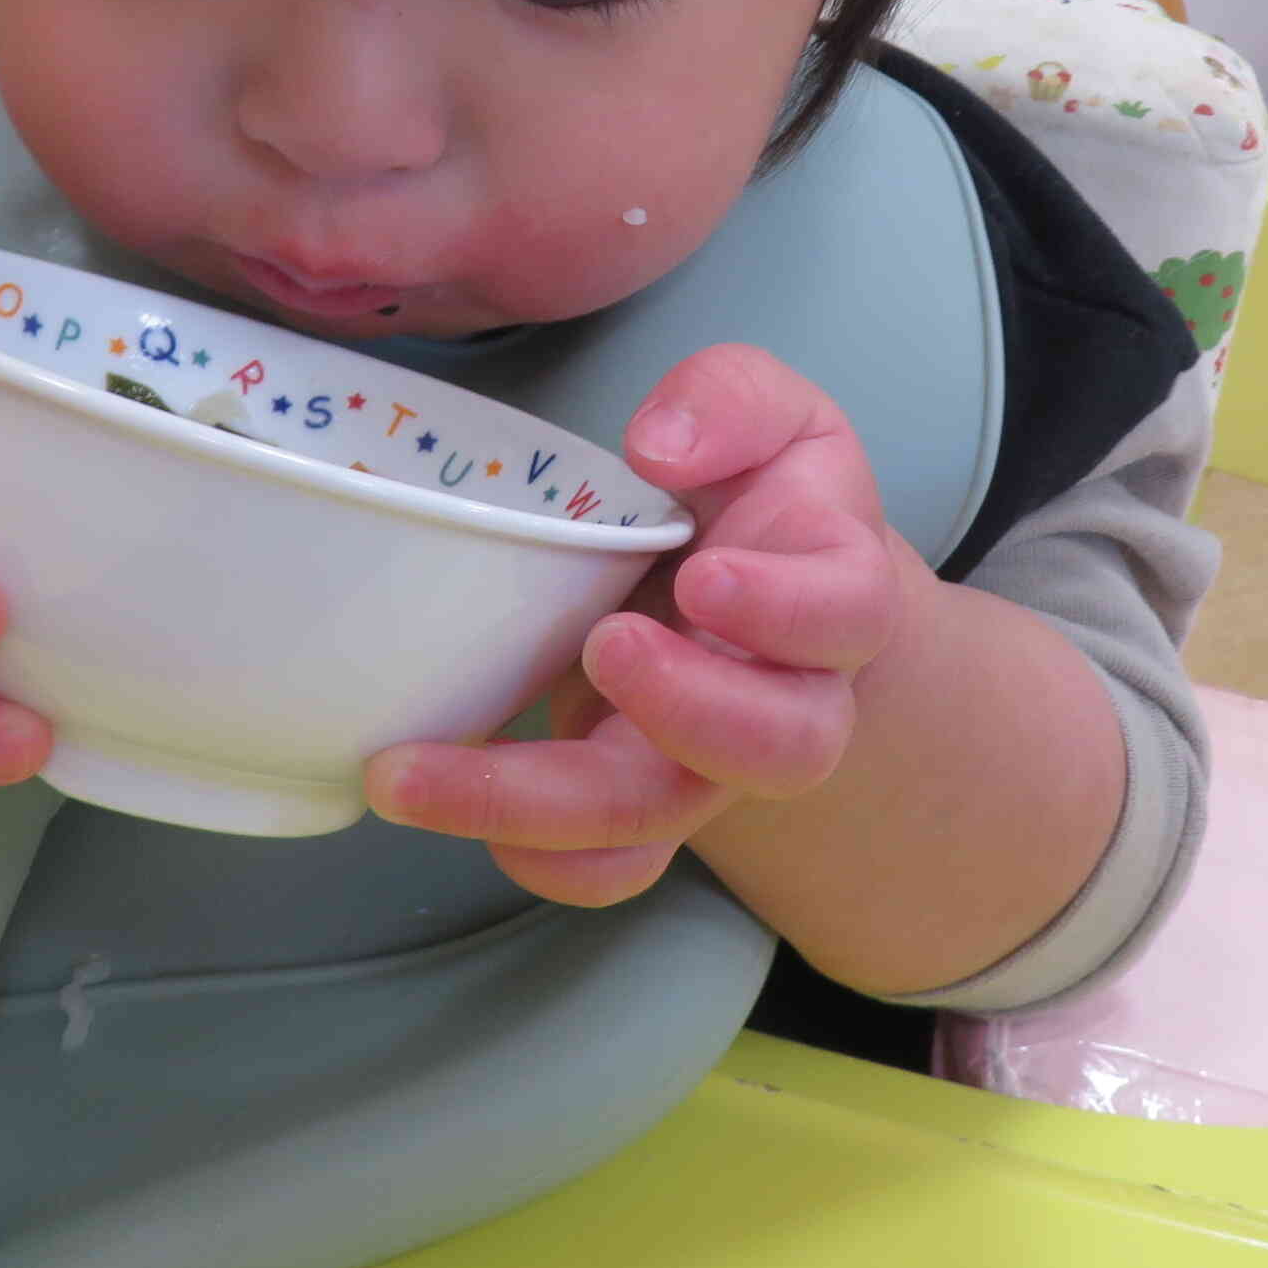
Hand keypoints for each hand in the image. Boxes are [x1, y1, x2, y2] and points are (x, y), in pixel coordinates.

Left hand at [363, 345, 913, 904]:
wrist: (762, 589)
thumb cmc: (760, 494)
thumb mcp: (769, 412)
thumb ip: (731, 399)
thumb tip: (659, 446)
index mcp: (832, 590)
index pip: (845, 612)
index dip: (785, 609)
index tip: (706, 575)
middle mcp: (787, 697)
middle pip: (778, 747)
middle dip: (690, 710)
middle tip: (606, 646)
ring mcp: (708, 763)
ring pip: (664, 816)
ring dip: (547, 803)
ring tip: (422, 767)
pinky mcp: (640, 798)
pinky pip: (610, 868)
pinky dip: (541, 860)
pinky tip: (452, 810)